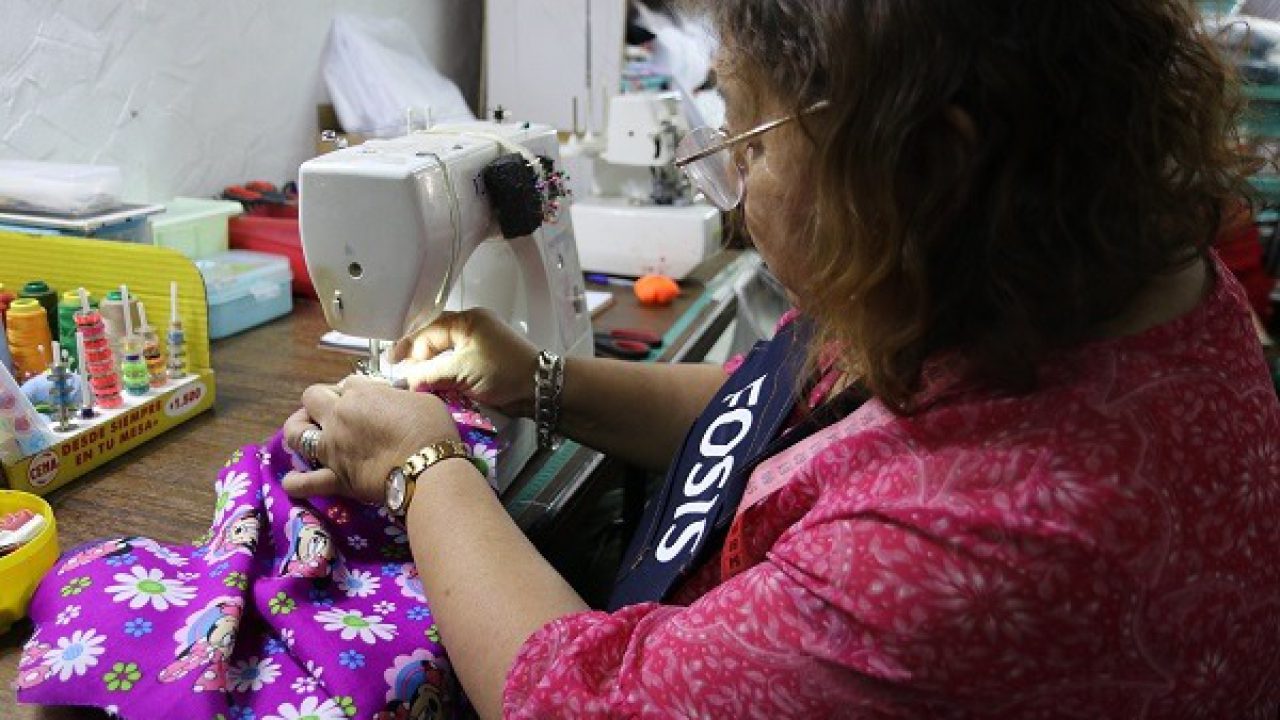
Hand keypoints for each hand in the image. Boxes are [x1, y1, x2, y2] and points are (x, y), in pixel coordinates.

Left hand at [281, 376, 462, 502]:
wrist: (429, 468)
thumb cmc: (431, 430)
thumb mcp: (421, 399)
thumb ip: (399, 397)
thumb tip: (396, 402)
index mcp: (361, 393)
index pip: (348, 382)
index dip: (357, 389)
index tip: (369, 398)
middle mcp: (339, 417)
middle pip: (312, 397)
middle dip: (321, 399)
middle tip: (335, 409)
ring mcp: (332, 448)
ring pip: (296, 433)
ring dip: (298, 429)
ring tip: (306, 433)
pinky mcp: (335, 477)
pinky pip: (305, 483)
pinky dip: (296, 482)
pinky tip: (294, 480)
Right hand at [392, 308, 538, 416]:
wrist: (538, 388)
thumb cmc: (503, 372)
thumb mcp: (461, 371)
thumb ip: (429, 373)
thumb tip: (406, 379)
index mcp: (467, 320)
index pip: (428, 330)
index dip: (409, 348)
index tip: (393, 364)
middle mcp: (472, 327)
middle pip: (434, 339)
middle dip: (418, 357)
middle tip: (401, 374)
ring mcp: (478, 343)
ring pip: (443, 352)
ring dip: (430, 367)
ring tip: (416, 381)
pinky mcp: (483, 360)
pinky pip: (455, 362)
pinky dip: (443, 373)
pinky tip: (434, 384)